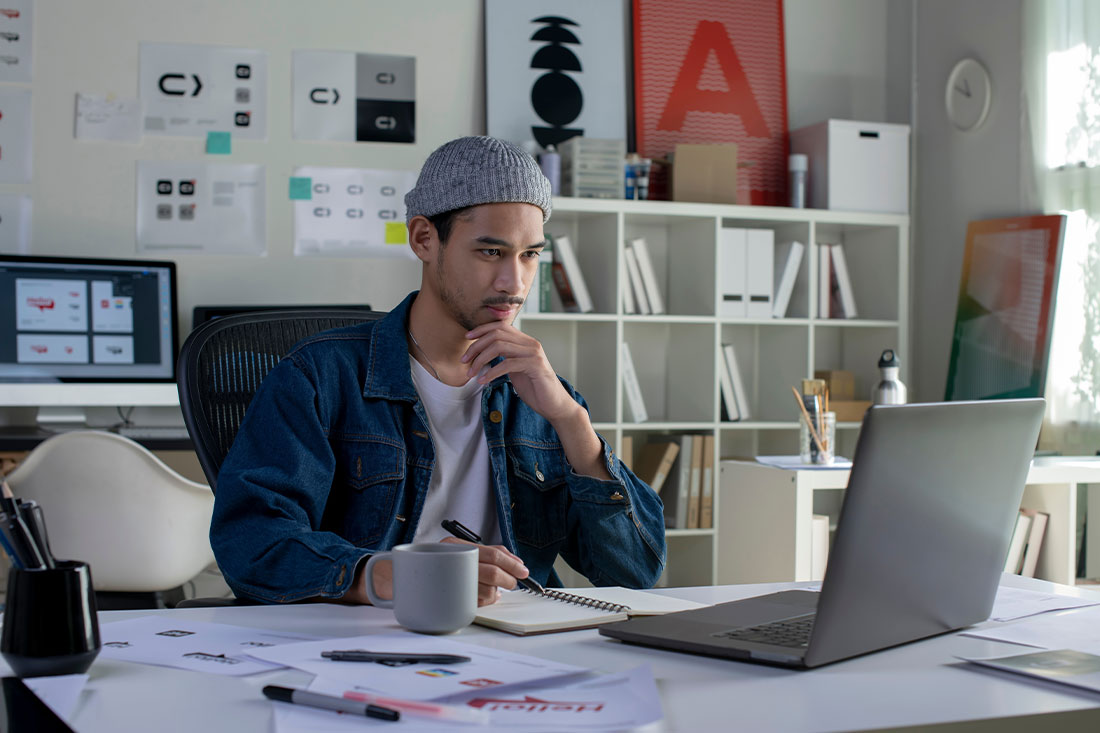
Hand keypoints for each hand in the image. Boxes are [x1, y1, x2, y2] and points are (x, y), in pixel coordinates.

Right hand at [441, 536, 529, 606]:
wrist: (409, 578)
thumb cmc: (439, 563)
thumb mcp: (461, 550)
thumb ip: (489, 552)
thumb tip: (516, 562)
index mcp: (456, 545)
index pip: (493, 554)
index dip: (512, 564)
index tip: (523, 571)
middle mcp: (452, 562)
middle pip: (493, 572)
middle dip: (508, 579)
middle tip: (512, 582)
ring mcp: (450, 582)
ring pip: (487, 590)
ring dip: (495, 593)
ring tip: (492, 590)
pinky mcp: (450, 600)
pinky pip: (477, 603)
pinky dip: (484, 601)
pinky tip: (480, 596)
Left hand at [461, 321, 579, 423]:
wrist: (554, 404)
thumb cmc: (534, 388)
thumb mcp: (515, 369)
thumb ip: (505, 357)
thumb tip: (484, 353)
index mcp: (525, 341)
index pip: (500, 326)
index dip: (482, 329)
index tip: (467, 338)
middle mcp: (530, 343)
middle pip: (497, 334)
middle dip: (476, 346)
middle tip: (464, 360)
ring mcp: (533, 353)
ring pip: (499, 346)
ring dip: (480, 360)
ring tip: (470, 373)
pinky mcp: (535, 365)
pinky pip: (507, 364)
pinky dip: (491, 372)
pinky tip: (482, 381)